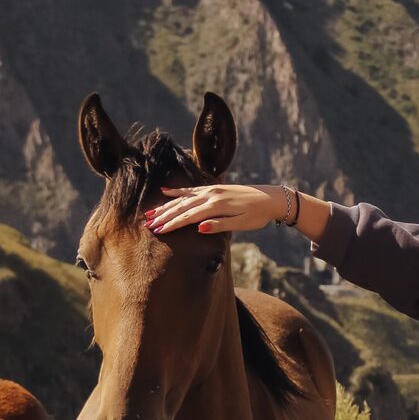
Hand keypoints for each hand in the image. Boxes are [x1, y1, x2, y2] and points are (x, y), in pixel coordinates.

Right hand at [145, 184, 284, 233]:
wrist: (270, 198)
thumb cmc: (257, 215)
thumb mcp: (241, 224)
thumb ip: (219, 225)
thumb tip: (199, 228)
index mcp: (217, 206)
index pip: (189, 217)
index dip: (172, 224)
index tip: (157, 231)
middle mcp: (211, 196)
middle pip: (182, 207)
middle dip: (163, 216)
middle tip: (147, 224)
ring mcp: (211, 190)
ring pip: (183, 198)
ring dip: (166, 206)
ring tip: (150, 213)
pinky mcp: (214, 188)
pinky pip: (191, 190)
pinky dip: (177, 191)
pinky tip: (165, 191)